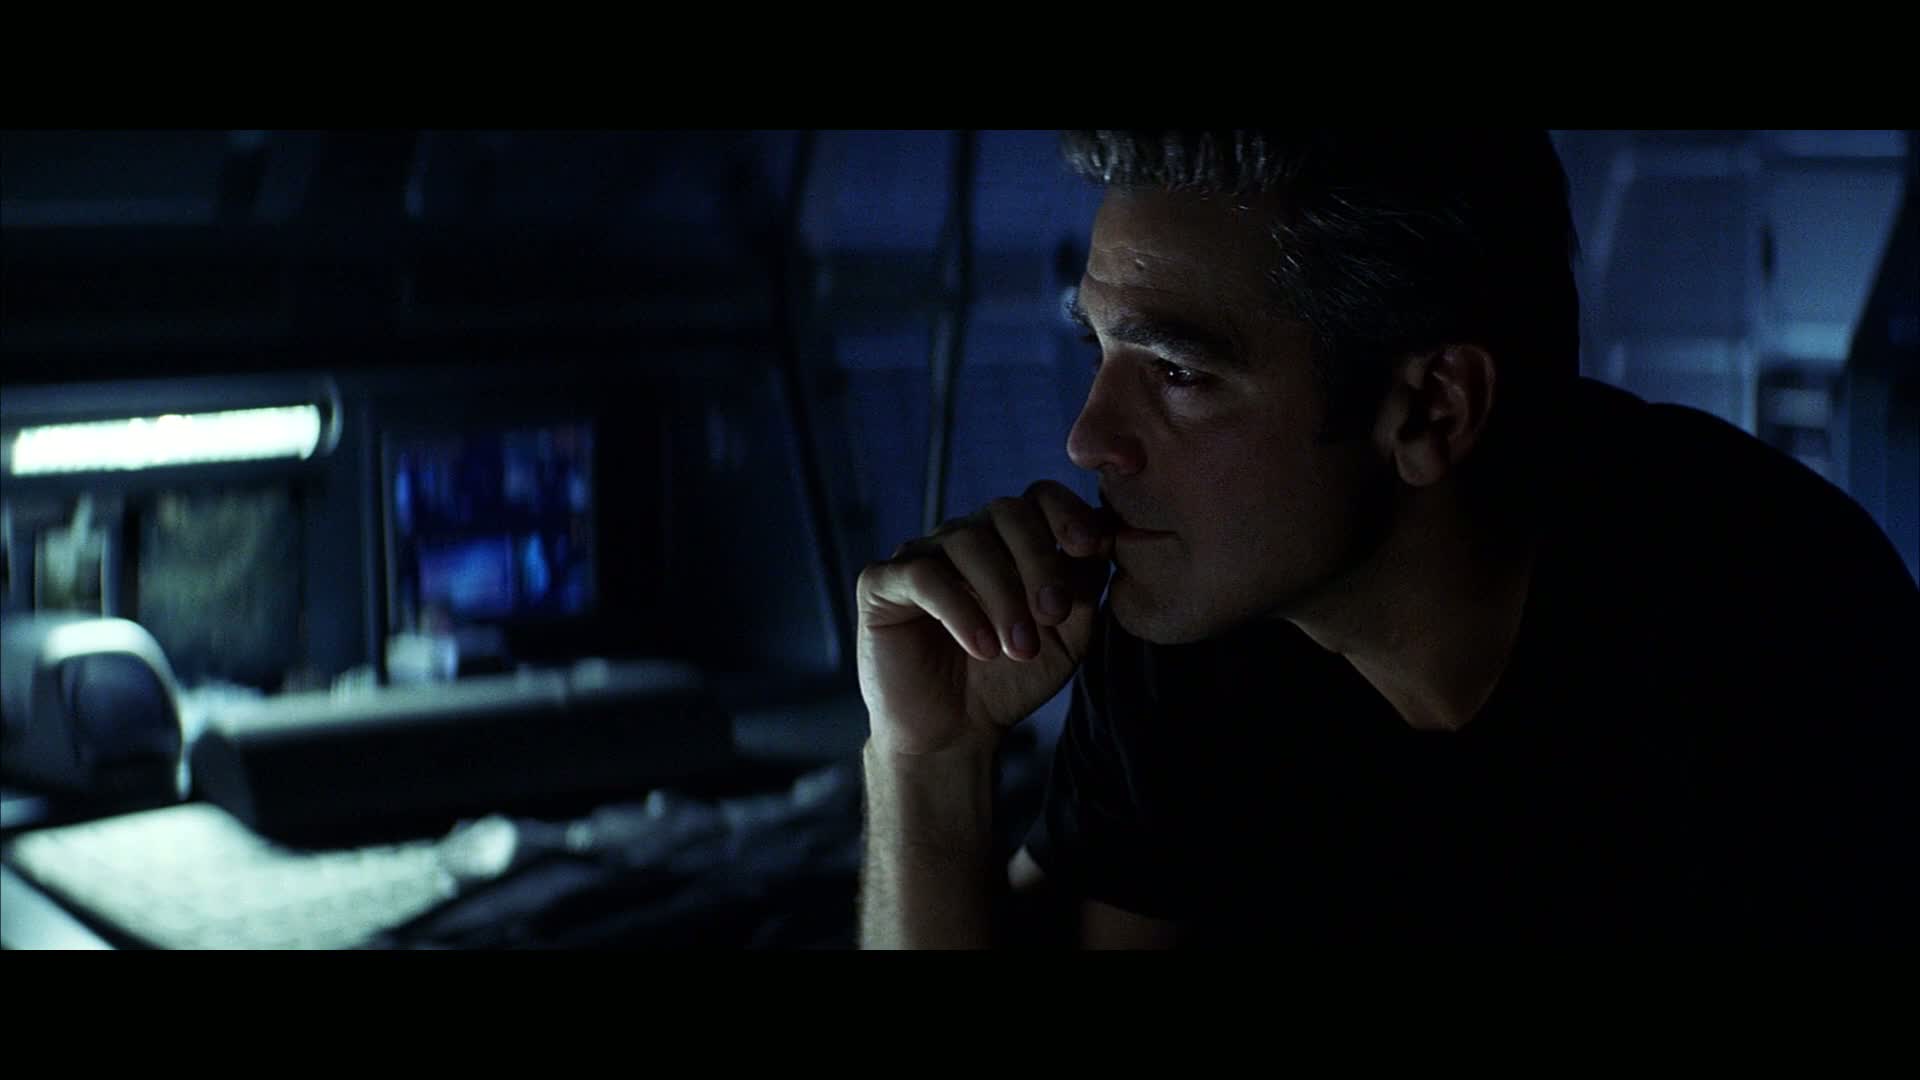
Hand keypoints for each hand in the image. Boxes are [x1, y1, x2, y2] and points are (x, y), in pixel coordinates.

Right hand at [856, 480, 1112, 756]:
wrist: (955, 733)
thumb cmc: (1009, 680)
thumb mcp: (1067, 636)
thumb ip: (1085, 585)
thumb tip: (1106, 532)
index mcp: (1009, 542)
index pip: (1038, 498)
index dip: (1066, 513)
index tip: (1089, 547)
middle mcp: (965, 538)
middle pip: (1006, 511)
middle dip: (1038, 559)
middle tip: (1053, 614)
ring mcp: (921, 554)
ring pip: (966, 541)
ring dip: (1002, 595)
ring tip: (1019, 649)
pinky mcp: (881, 582)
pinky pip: (922, 575)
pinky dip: (959, 610)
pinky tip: (981, 648)